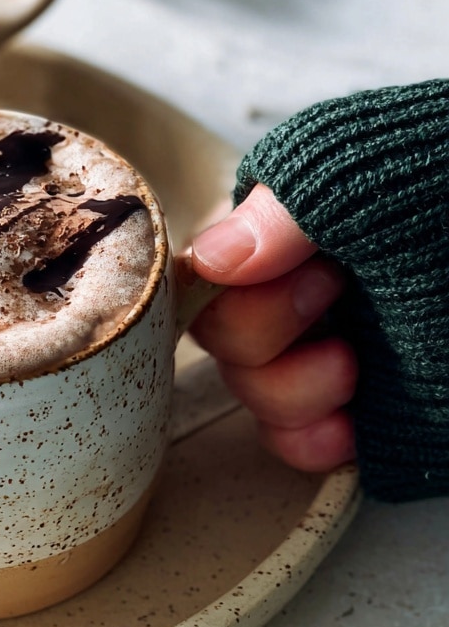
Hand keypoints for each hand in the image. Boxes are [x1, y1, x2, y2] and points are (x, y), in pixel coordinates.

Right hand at [189, 185, 357, 472]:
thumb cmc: (433, 183)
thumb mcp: (359, 183)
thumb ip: (285, 213)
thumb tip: (209, 262)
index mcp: (274, 235)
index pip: (201, 278)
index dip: (236, 297)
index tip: (313, 275)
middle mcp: (284, 293)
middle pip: (219, 345)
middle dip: (264, 338)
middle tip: (337, 295)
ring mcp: (315, 350)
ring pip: (251, 397)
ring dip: (293, 395)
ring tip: (353, 366)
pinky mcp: (352, 402)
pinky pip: (294, 442)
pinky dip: (311, 443)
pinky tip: (346, 429)